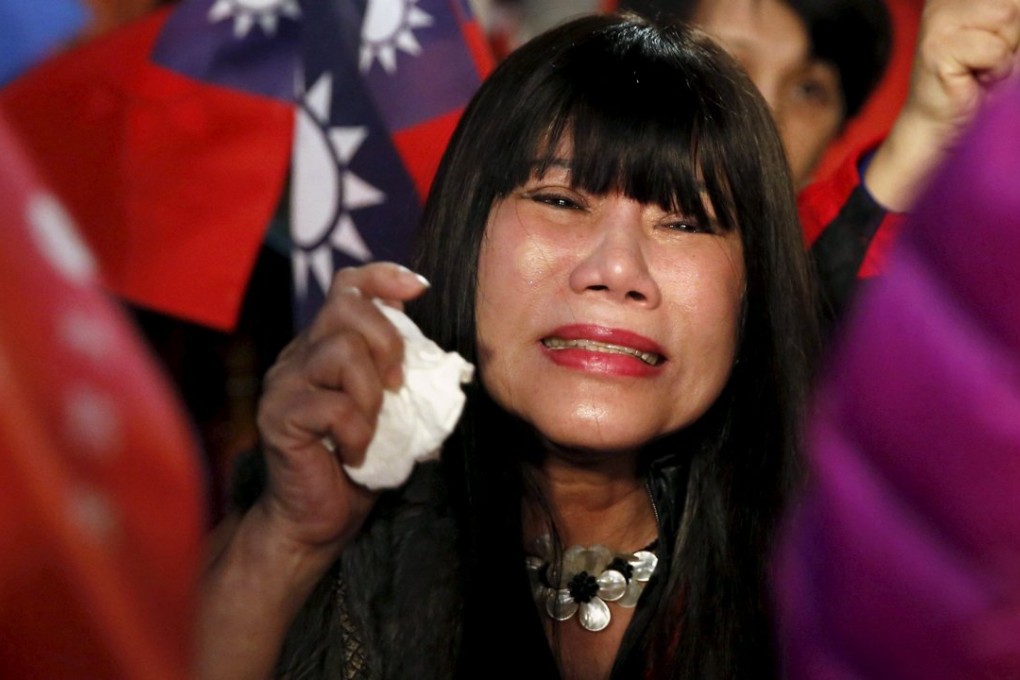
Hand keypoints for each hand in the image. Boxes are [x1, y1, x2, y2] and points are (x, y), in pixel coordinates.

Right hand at [253, 262, 429, 556]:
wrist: (317, 521)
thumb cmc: (358, 467)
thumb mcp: (392, 413)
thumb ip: (403, 380)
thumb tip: (444, 362)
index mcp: (324, 347)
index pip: (347, 287)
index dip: (382, 277)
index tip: (417, 290)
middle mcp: (299, 356)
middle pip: (346, 308)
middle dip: (387, 342)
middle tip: (396, 387)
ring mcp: (284, 384)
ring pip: (340, 352)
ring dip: (372, 393)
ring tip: (373, 426)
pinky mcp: (278, 418)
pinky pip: (332, 406)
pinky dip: (358, 432)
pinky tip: (357, 454)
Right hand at [866, 0, 1019, 210]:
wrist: (939, 125)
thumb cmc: (980, 82)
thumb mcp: (1009, 39)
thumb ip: (1014, 18)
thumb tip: (1013, 13)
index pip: (1010, 1)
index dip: (1013, 28)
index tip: (992, 47)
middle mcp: (943, 1)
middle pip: (1012, 3)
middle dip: (1014, 35)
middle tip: (990, 59)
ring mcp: (937, 19)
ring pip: (1005, 17)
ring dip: (1005, 50)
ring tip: (984, 67)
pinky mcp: (936, 47)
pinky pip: (993, 50)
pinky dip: (996, 68)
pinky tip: (974, 79)